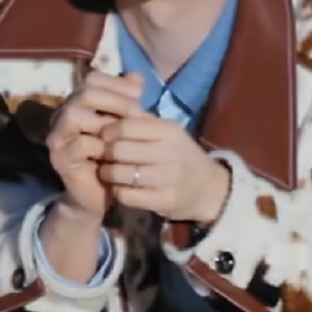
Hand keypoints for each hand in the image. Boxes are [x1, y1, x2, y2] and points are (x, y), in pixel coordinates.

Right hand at [44, 72, 143, 217]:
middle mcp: (63, 116)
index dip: (115, 83)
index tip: (139, 93)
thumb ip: (129, 102)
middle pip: (83, 93)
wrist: (103, 194)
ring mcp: (58, 137)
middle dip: (114, 99)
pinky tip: (113, 153)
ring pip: (74, 114)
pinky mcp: (60, 158)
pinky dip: (99, 145)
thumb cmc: (115, 158)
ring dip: (104, 121)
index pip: (91, 79)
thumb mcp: (126, 127)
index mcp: (78, 104)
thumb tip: (137, 77)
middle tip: (136, 112)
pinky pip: (79, 143)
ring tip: (124, 133)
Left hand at [100, 110, 231, 222]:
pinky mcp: (164, 201)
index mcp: (168, 130)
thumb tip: (105, 110)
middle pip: (118, 150)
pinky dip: (117, 191)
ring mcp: (168, 178)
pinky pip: (125, 195)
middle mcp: (170, 152)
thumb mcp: (165, 133)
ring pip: (118, 173)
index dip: (107, 132)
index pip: (125, 127)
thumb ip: (138, 122)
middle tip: (102, 157)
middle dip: (104, 153)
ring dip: (107, 174)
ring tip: (108, 172)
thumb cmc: (179, 155)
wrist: (209, 188)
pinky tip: (120, 187)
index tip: (104, 138)